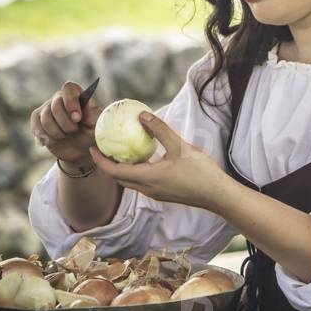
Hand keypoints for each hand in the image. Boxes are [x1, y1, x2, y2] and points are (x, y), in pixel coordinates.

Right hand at [30, 81, 101, 163]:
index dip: (70, 101)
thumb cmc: (91, 134)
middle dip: (66, 123)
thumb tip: (88, 102)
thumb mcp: (97, 125)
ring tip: (66, 135)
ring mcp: (46, 108)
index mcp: (77, 95)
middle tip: (74, 130)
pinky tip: (54, 140)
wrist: (79, 149)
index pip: (68, 88)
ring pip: (45, 118)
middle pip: (56, 105)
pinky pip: (36, 126)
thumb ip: (93, 113)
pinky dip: (46, 137)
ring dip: (57, 132)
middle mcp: (60, 98)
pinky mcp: (37, 120)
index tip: (77, 118)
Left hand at [88, 111, 224, 208]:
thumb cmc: (200, 172)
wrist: (217, 195)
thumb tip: (143, 115)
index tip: (93, 147)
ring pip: (131, 182)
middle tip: (105, 147)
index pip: (114, 171)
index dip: (100, 160)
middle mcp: (147, 189)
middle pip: (119, 178)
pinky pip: (142, 183)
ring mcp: (156, 193)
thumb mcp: (180, 146)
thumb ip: (160, 130)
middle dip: (108, 164)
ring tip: (123, 151)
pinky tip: (146, 159)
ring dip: (122, 169)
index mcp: (147, 178)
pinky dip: (136, 171)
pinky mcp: (165, 194)